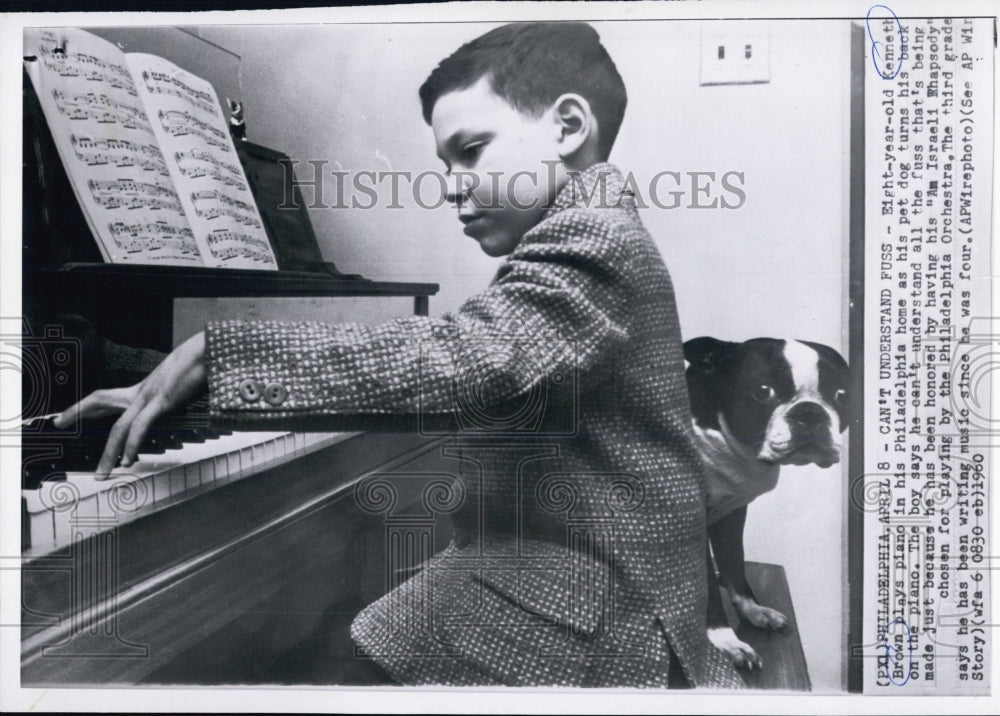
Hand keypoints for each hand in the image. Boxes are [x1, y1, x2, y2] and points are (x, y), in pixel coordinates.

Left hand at [53, 332, 206, 476]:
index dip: (85, 405)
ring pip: (119, 426)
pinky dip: (132, 444)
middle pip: (100, 401)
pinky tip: (128, 460)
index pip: (106, 396)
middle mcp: (141, 392)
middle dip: (77, 411)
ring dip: (108, 452)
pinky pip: (141, 426)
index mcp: (143, 389)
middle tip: (57, 423)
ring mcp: (150, 397)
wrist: (210, 350)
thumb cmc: (199, 363)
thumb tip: (176, 402)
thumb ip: (173, 395)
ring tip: (102, 473)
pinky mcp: (163, 402)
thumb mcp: (181, 384)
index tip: (67, 415)